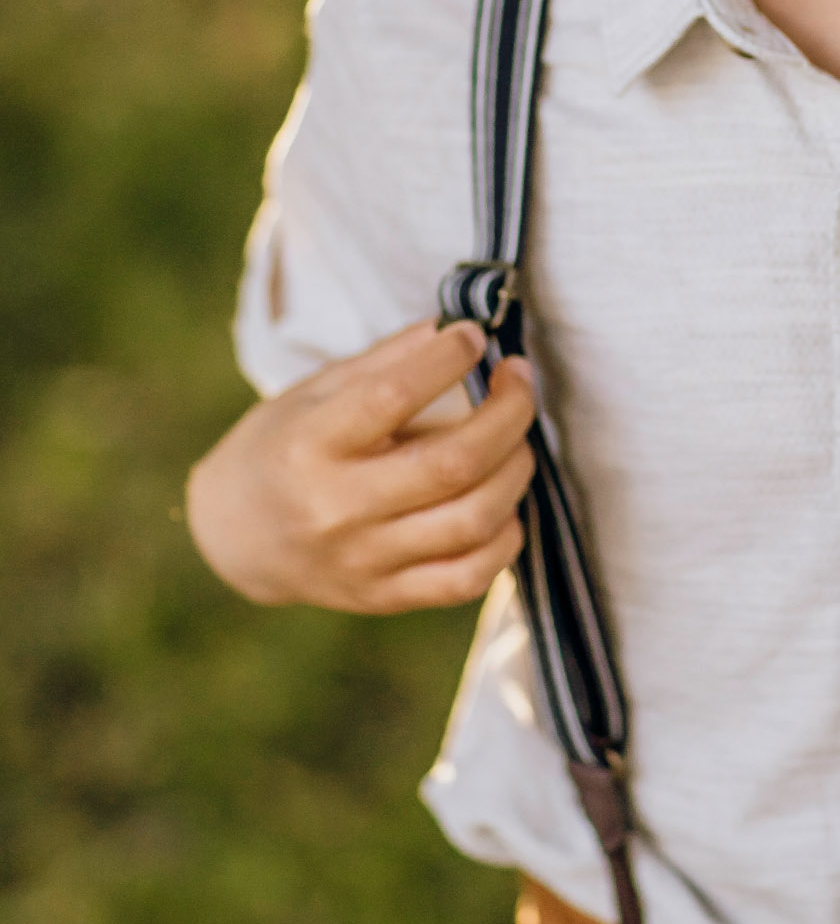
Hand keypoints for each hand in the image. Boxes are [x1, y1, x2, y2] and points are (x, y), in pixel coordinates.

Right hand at [186, 321, 536, 611]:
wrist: (235, 535)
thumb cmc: (284, 446)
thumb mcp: (314, 392)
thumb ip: (386, 361)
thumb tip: (456, 327)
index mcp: (311, 446)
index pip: (392, 397)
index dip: (447, 359)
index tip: (474, 337)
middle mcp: (336, 508)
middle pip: (452, 464)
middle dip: (508, 413)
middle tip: (520, 381)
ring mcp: (363, 560)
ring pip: (471, 521)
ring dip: (516, 471)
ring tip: (519, 440)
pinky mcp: (384, 596)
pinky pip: (467, 578)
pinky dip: (504, 539)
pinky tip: (505, 505)